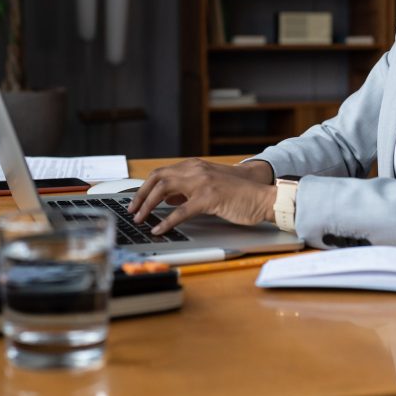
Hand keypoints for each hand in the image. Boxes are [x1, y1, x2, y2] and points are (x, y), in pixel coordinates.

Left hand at [127, 158, 276, 234]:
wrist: (262, 197)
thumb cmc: (239, 195)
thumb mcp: (210, 186)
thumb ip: (189, 188)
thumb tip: (168, 197)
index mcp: (195, 166)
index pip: (161, 172)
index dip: (145, 186)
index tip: (135, 200)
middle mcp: (196, 170)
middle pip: (157, 178)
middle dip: (141, 195)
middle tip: (132, 210)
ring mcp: (202, 182)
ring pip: (164, 190)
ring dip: (148, 206)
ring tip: (140, 219)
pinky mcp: (209, 198)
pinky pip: (180, 211)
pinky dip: (166, 221)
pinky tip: (159, 229)